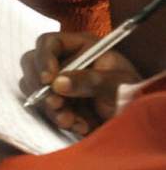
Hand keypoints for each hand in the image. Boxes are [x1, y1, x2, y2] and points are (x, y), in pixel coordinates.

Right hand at [20, 32, 140, 136]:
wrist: (136, 121)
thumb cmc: (131, 94)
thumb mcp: (116, 85)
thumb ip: (89, 81)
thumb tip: (57, 83)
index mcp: (81, 47)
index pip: (49, 43)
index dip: (43, 59)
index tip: (48, 80)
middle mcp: (65, 62)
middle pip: (32, 64)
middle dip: (40, 87)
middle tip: (55, 104)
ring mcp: (58, 82)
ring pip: (34, 89)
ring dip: (49, 107)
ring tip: (70, 121)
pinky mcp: (56, 101)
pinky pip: (44, 108)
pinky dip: (57, 119)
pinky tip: (78, 126)